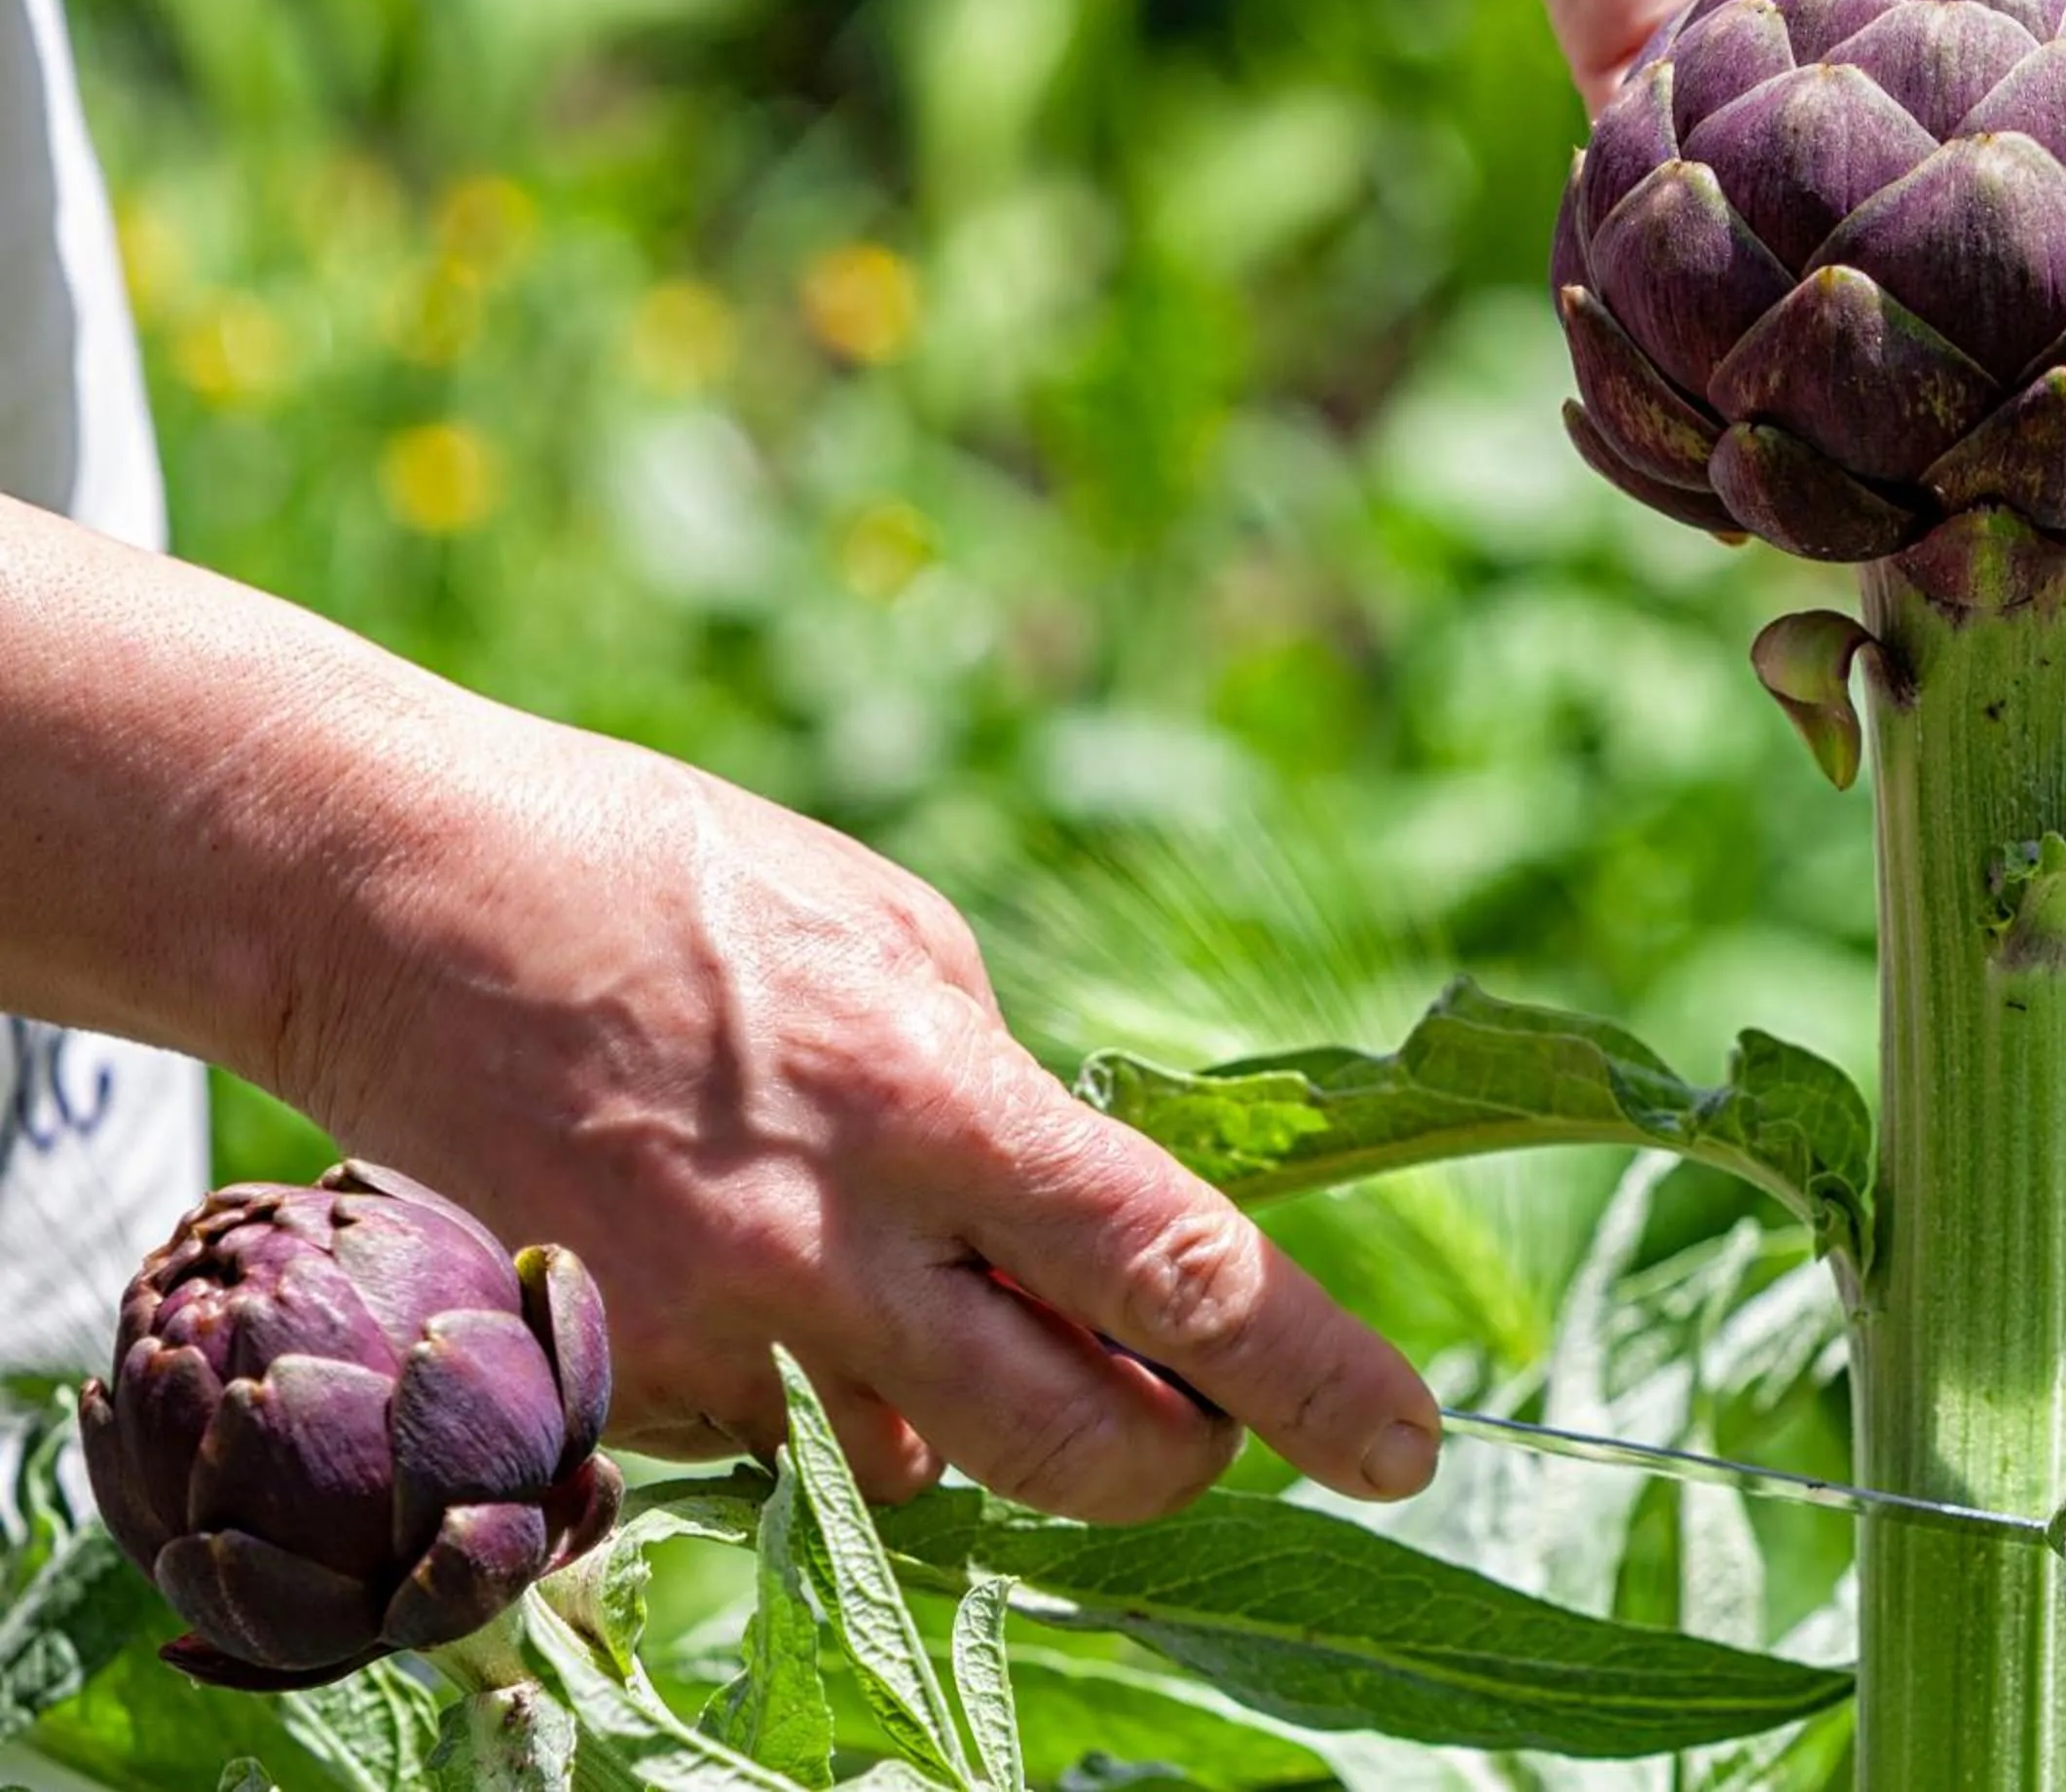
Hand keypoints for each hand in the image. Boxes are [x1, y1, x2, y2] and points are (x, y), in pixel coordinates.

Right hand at [273, 711, 1440, 1517]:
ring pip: (922, 1464)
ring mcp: (705, 1340)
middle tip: (1193, 1415)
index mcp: (929, 1095)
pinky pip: (781, 1442)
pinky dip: (813, 1380)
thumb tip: (1085, 1235)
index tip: (1406, 1442)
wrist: (380, 897)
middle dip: (1171, 1454)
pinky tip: (741, 1248)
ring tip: (872, 1240)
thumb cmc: (660, 880)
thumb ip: (1003, 1101)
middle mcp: (824, 1250)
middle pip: (1078, 1451)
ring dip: (959, 1397)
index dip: (1313, 1376)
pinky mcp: (605, 1391)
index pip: (1174, 1273)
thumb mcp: (894, 934)